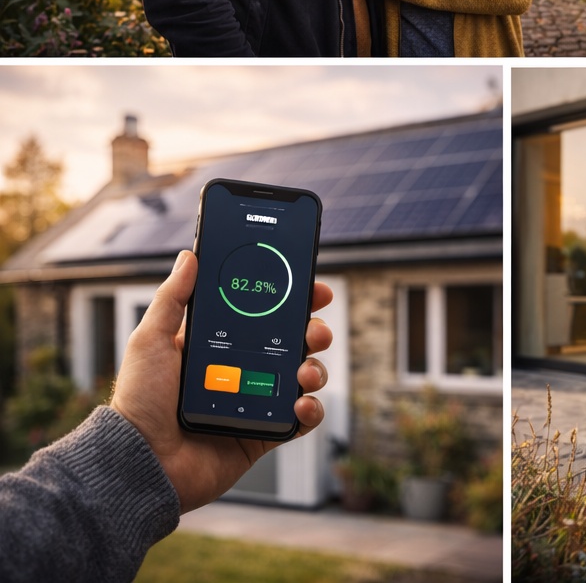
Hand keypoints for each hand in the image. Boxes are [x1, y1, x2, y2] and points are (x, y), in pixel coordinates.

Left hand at [109, 250, 333, 512]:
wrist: (140, 462)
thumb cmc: (139, 402)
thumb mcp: (151, 340)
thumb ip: (172, 298)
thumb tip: (190, 256)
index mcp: (220, 345)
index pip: (264, 315)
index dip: (292, 300)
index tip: (312, 288)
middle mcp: (242, 370)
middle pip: (293, 342)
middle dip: (312, 331)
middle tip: (313, 330)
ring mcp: (256, 401)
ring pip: (303, 376)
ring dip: (315, 368)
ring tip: (303, 371)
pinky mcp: (264, 433)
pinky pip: (301, 419)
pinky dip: (310, 410)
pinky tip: (301, 404)